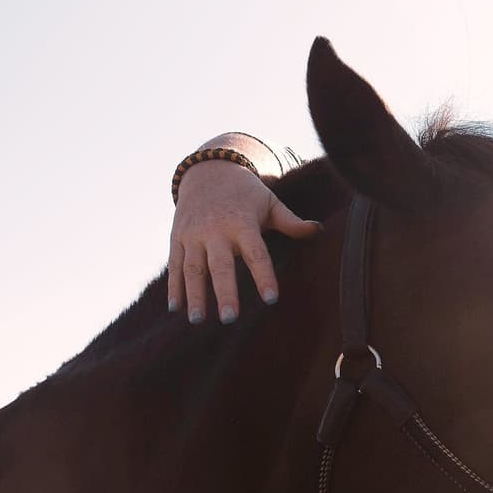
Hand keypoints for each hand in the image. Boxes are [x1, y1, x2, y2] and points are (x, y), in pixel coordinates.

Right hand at [167, 161, 322, 322]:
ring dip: (195, 296)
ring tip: (198, 321)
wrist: (208, 170)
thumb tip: (318, 230)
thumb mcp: (270, 203)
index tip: (272, 299)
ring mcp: (193, 235)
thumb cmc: (247, 193)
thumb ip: (291, 222)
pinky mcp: (178, 238)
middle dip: (224, 292)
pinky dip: (174, 287)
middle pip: (221, 265)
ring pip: (193, 269)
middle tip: (230, 319)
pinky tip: (176, 309)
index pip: (256, 253)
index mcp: (242, 223)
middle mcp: (215, 230)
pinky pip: (175, 266)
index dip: (264, 276)